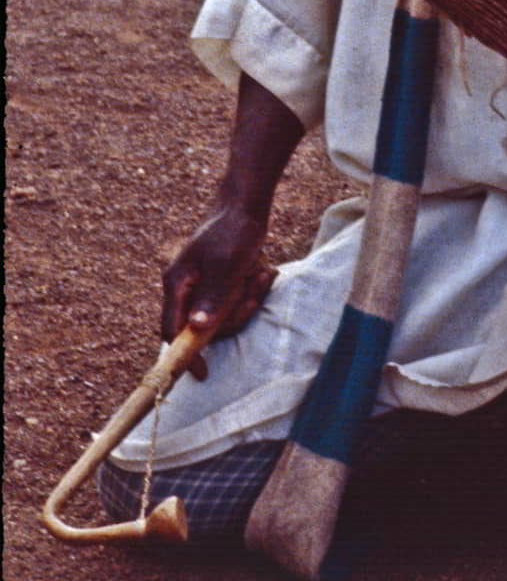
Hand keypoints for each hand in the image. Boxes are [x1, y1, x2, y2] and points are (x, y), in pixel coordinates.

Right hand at [161, 204, 275, 379]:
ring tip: (259, 273)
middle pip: (205, 326)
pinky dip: (250, 292)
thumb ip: (212, 297)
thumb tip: (197, 329)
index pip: (172, 330)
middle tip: (253, 288)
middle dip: (234, 313)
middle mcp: (184, 288)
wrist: (245, 207)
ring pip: (224, 315)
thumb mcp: (227, 265)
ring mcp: (201, 287)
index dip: (186, 355)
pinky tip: (260, 271)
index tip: (202, 373)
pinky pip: (234, 303)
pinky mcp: (218, 285)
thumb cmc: (234, 231)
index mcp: (176, 283)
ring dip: (246, 299)